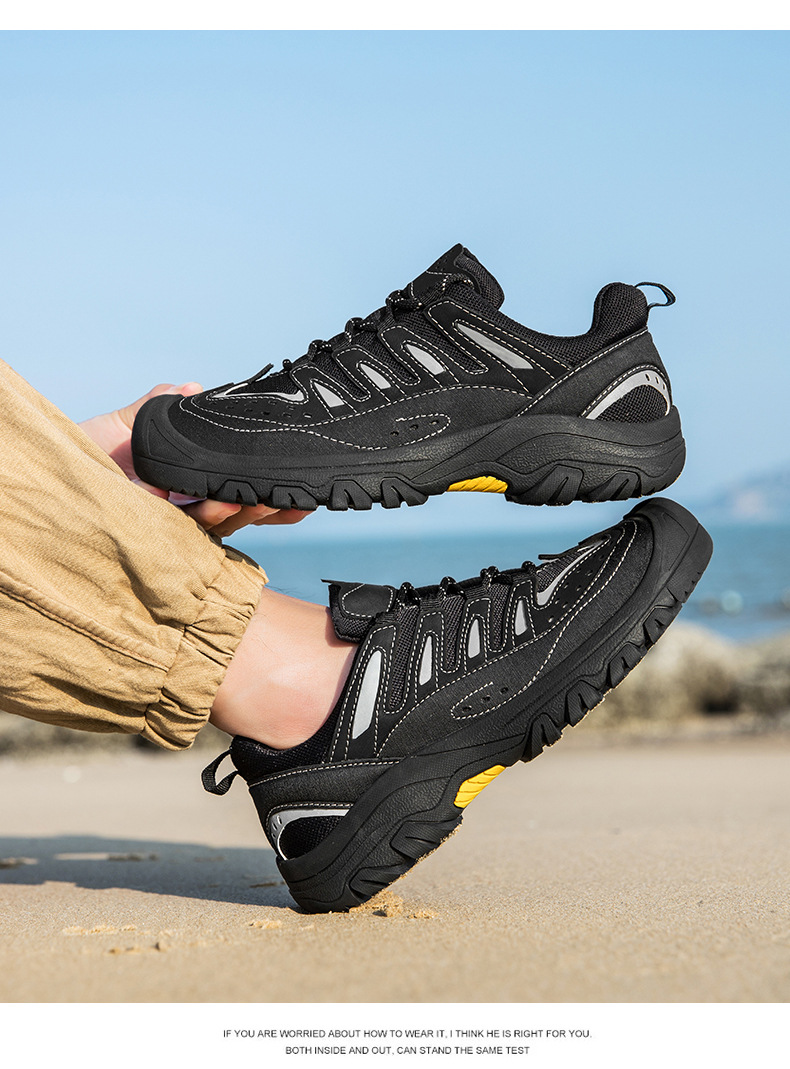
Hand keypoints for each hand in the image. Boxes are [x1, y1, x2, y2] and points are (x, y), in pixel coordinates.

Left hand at [79, 383, 310, 534]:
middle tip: (300, 497)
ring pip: (223, 526)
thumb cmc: (79, 456)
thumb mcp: (124, 425)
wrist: (46, 474)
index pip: (236, 491)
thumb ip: (158, 405)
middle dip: (273, 508)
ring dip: (248, 511)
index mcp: (185, 487)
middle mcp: (183, 512)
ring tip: (265, 495)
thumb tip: (192, 386)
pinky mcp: (156, 539)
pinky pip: (193, 534)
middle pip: (241, 515)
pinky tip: (227, 501)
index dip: (271, 492)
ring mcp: (172, 528)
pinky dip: (214, 518)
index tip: (303, 489)